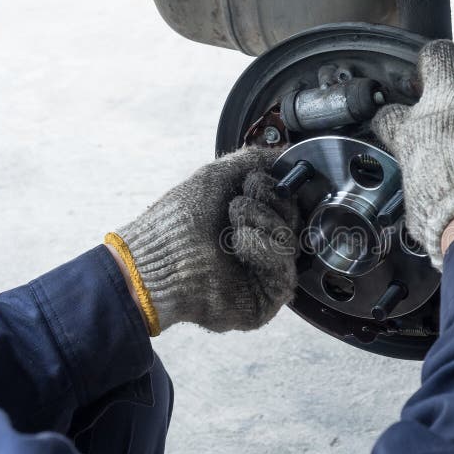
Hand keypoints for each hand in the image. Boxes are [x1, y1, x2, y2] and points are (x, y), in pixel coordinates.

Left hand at [105, 147, 299, 335]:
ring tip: (233, 225)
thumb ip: (252, 161)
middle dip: (269, 204)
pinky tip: (240, 242)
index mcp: (250, 223)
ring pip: (291, 243)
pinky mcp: (266, 301)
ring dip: (263, 222)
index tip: (257, 182)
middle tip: (239, 203)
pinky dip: (264, 247)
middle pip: (293, 222)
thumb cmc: (179, 219)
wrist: (159, 256)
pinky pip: (285, 270)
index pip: (286, 206)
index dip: (279, 191)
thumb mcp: (216, 176)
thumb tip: (284, 153)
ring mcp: (264, 277)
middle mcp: (260, 251)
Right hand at [372, 40, 453, 268]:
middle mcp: (451, 103)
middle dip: (441, 63)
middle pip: (440, 55)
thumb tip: (422, 183)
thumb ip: (421, 176)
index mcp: (416, 130)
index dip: (397, 118)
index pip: (391, 112)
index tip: (404, 126)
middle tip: (446, 79)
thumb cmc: (453, 218)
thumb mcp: (418, 198)